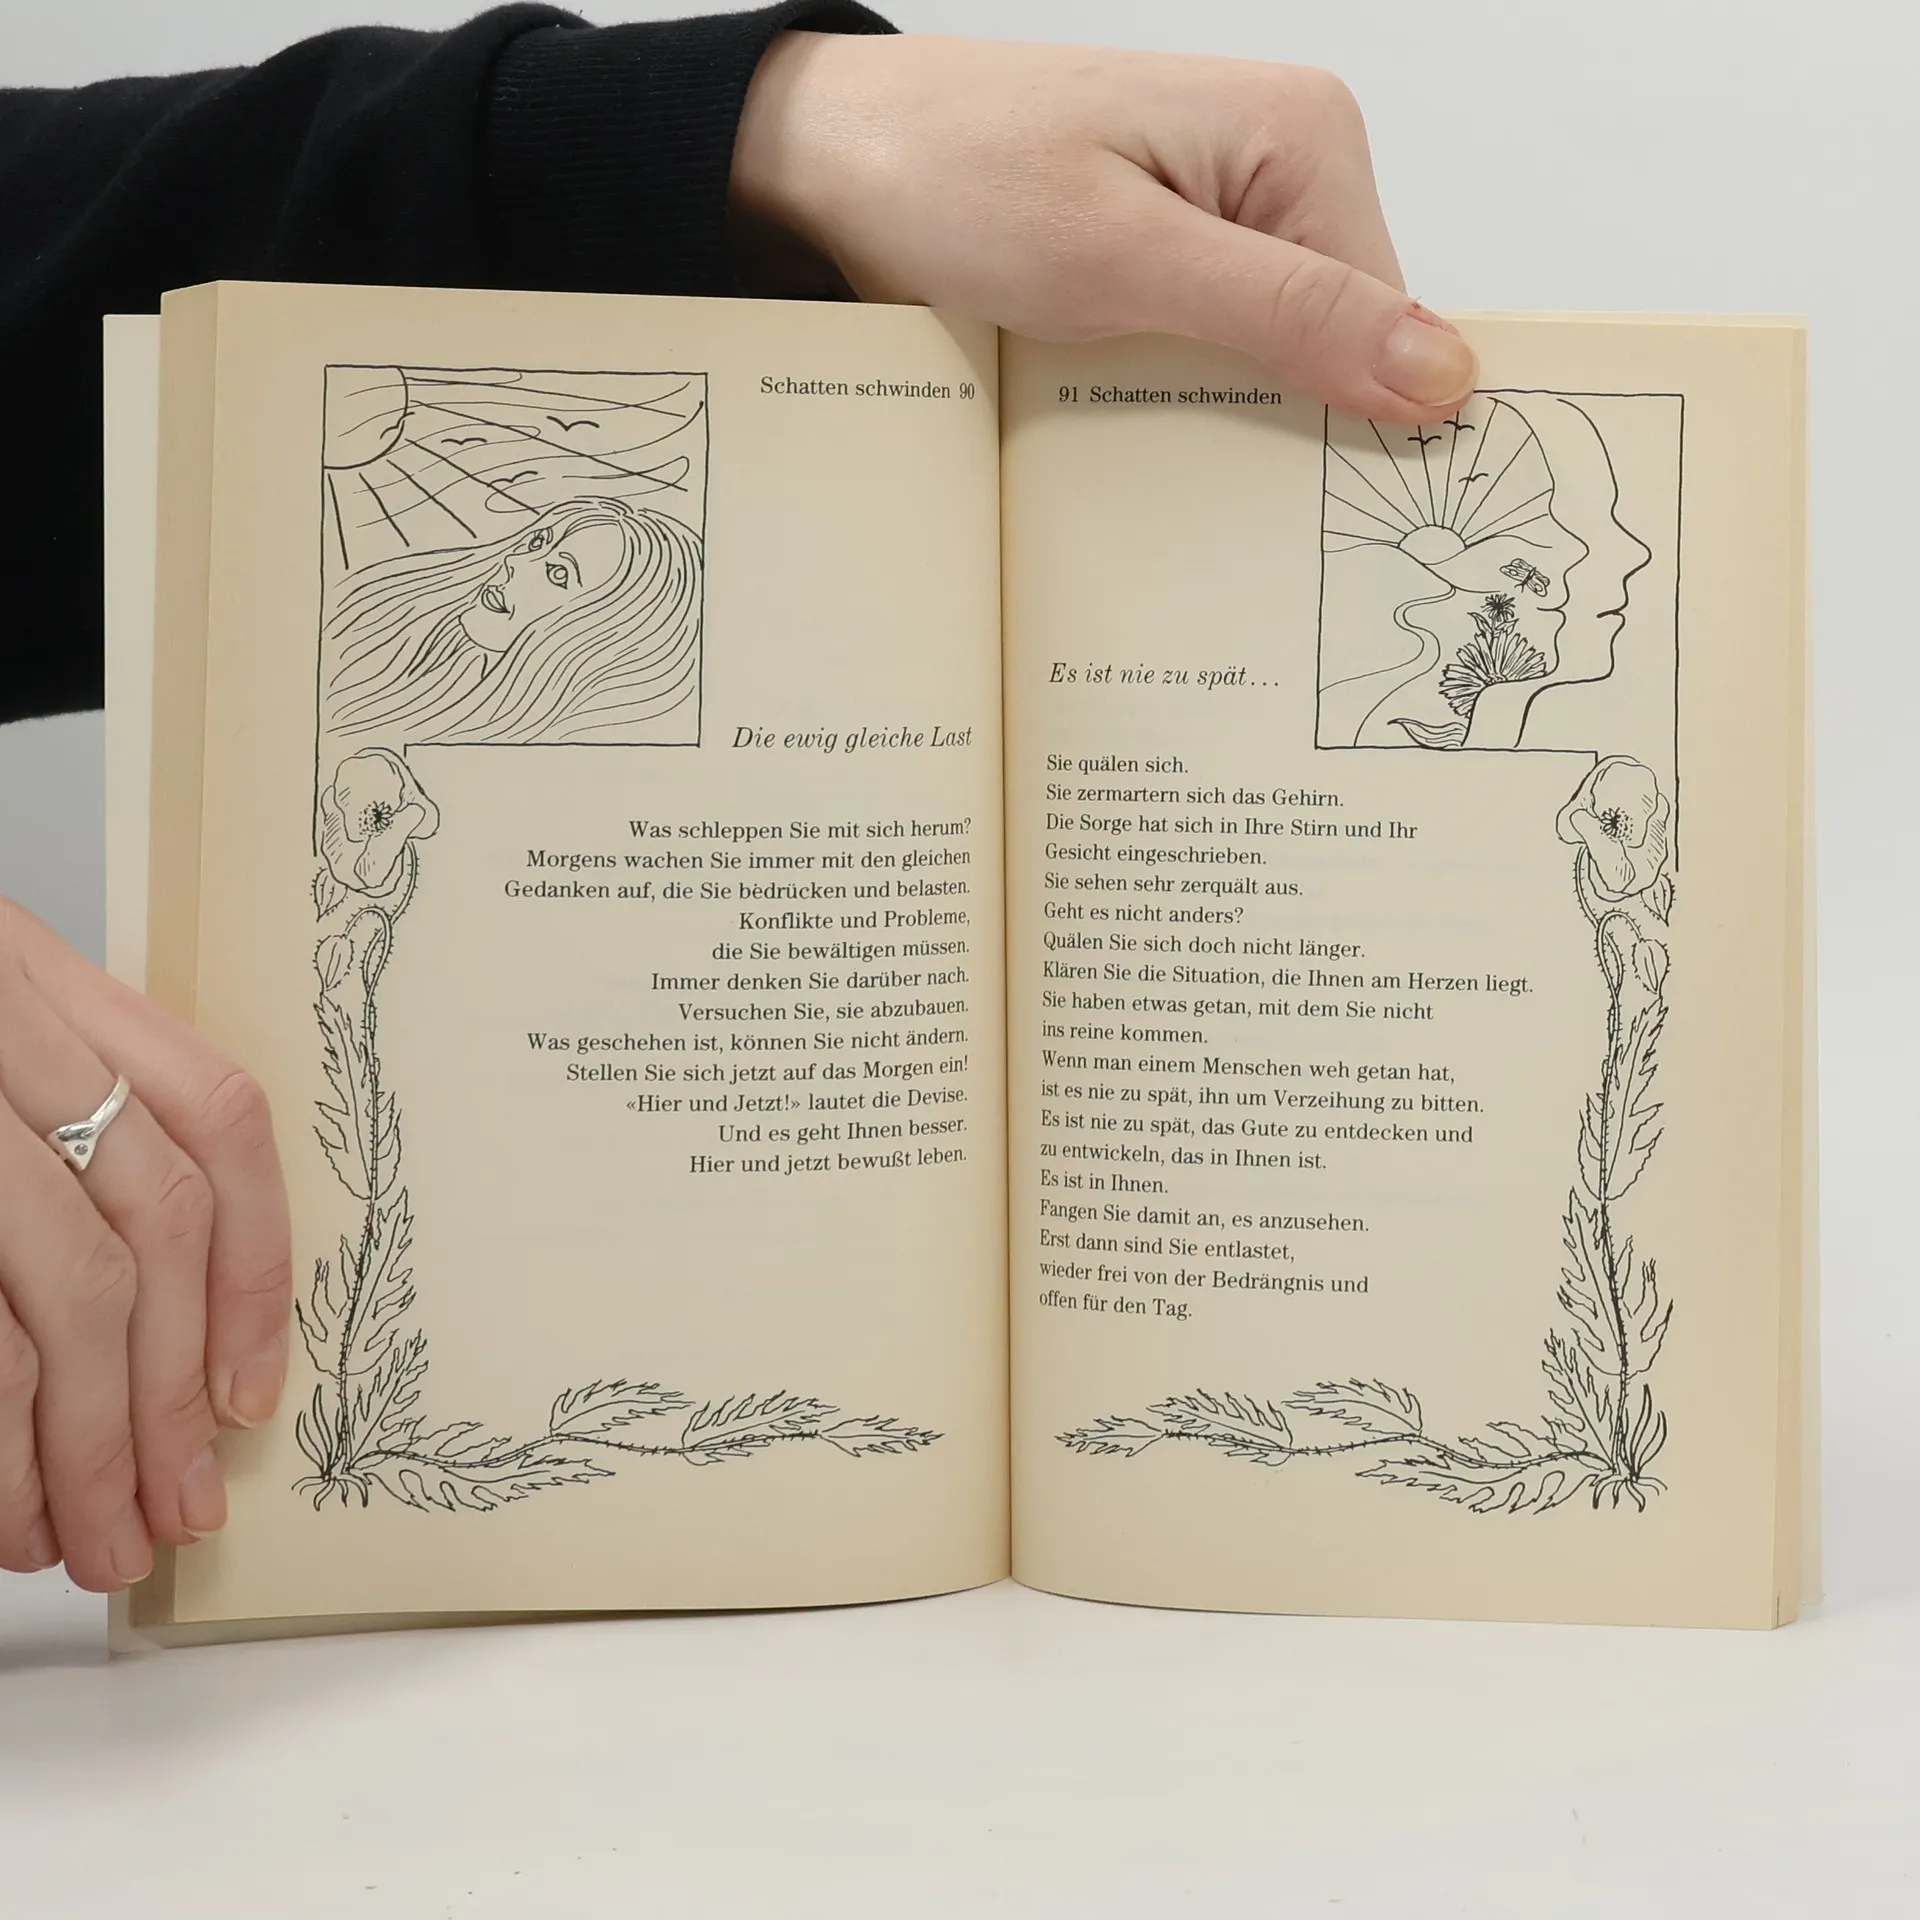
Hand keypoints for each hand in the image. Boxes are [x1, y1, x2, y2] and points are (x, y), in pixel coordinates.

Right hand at [0, 900, 290, 1590]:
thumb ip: (54, 1148)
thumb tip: (162, 1346)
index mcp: (31, 975)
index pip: (215, 1117)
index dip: (253, 1265)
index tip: (249, 1389)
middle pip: (147, 1230)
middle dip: (168, 1395)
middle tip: (175, 1507)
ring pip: (66, 1295)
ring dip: (88, 1445)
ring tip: (87, 1538)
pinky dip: (0, 1443)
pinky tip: (2, 1508)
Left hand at [733, 33, 1475, 423]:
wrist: (829, 158)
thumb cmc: (950, 176)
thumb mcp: (1122, 260)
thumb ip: (1283, 312)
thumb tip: (1439, 370)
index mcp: (1302, 139)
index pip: (1391, 320)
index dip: (1358, 421)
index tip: (1311, 516)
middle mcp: (1280, 163)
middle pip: (1338, 343)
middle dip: (1280, 420)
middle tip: (1199, 480)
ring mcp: (1224, 208)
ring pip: (1274, 356)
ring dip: (1221, 415)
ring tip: (1148, 444)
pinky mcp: (1171, 249)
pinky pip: (1214, 347)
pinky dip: (1178, 396)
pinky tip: (1129, 420)